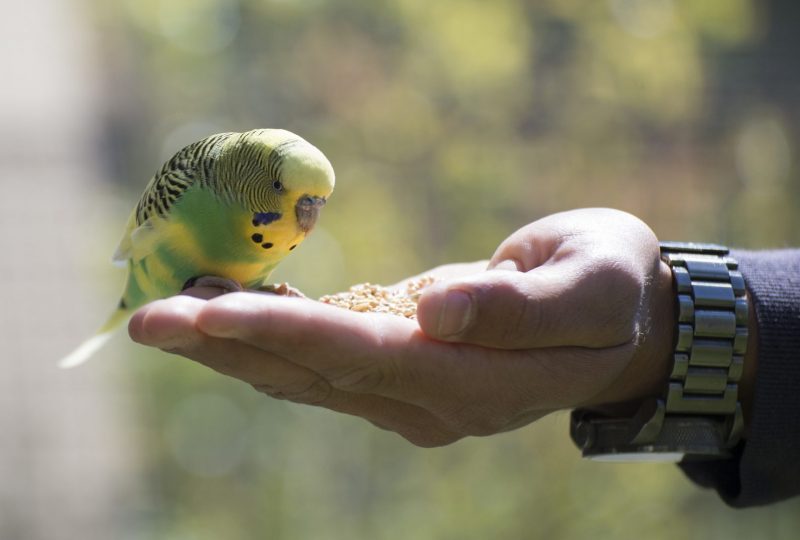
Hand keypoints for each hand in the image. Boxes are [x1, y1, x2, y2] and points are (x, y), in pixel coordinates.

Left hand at [129, 208, 677, 446]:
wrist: (627, 321)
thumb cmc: (615, 286)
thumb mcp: (592, 285)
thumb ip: (520, 308)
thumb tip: (432, 311)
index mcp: (479, 385)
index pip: (365, 359)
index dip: (287, 335)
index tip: (212, 310)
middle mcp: (434, 405)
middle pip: (316, 378)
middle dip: (230, 347)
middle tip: (148, 318)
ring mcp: (415, 398)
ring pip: (309, 379)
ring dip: (234, 349)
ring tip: (166, 313)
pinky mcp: (405, 376)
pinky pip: (326, 363)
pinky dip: (272, 338)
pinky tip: (227, 312)